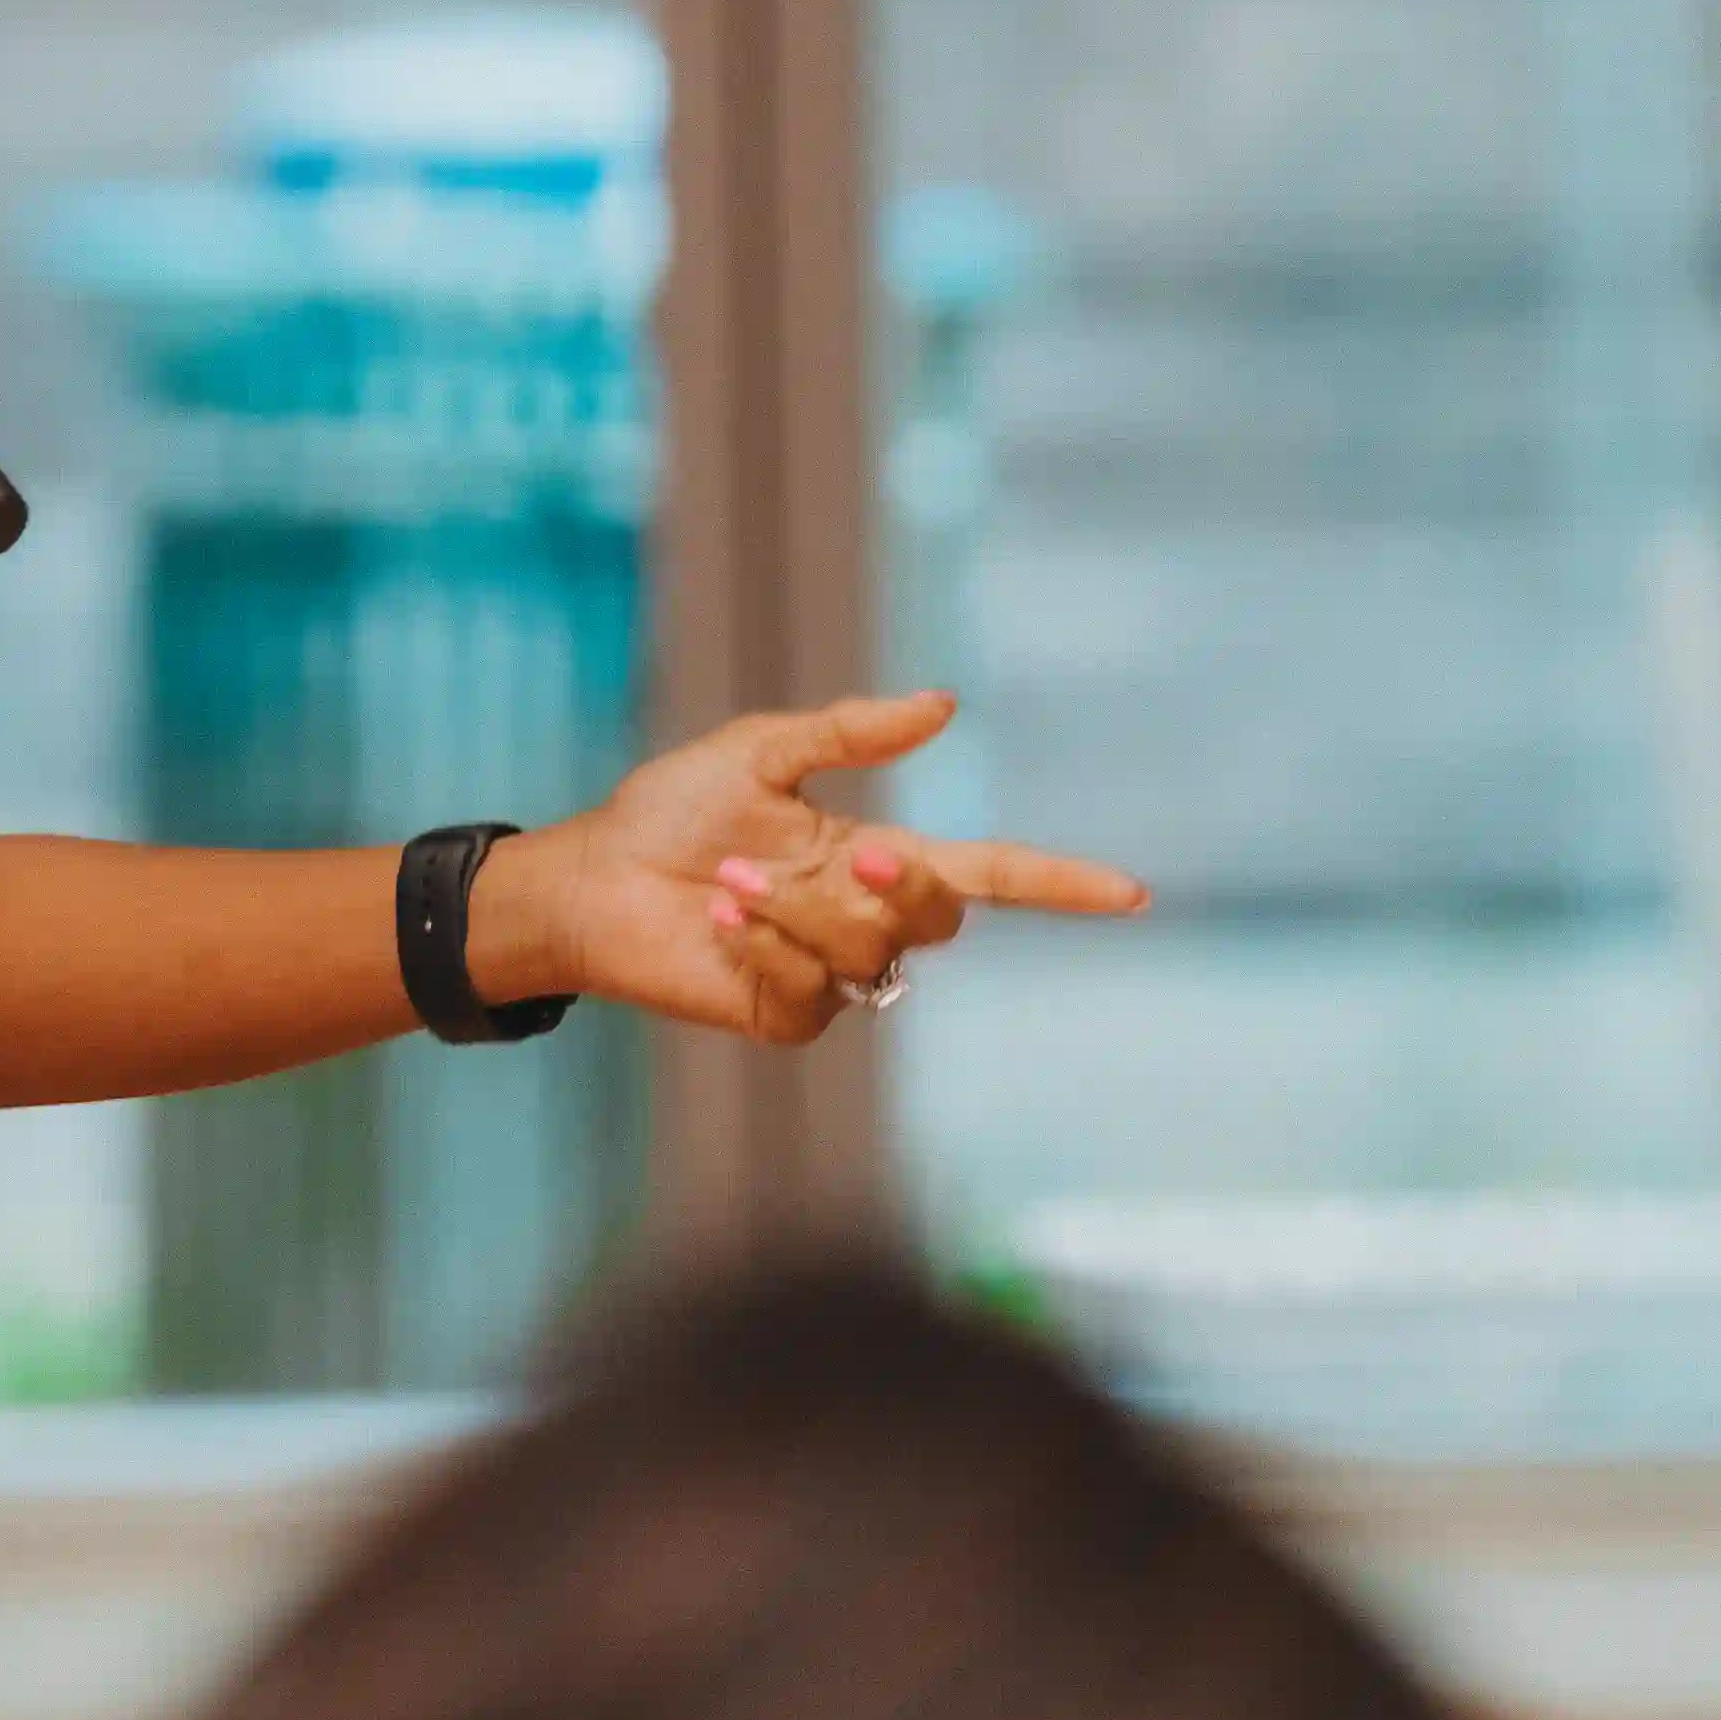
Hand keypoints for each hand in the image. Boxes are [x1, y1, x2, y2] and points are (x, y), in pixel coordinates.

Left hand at [472, 693, 1143, 1044]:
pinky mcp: (783, 1016)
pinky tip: (720, 927)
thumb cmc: (668, 813)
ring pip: (867, 953)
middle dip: (903, 886)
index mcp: (872, 857)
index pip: (988, 875)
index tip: (1130, 893)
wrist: (590, 877)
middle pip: (936, 918)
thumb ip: (848, 733)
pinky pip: (812, 994)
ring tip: (727, 884)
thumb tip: (944, 703)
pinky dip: (766, 953)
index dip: (1056, 883)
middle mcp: (862, 918)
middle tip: (849, 855)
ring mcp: (828, 975)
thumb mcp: (758, 754)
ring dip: (798, 913)